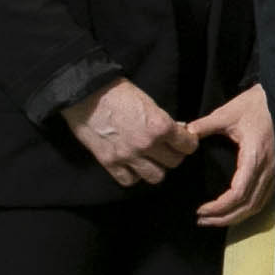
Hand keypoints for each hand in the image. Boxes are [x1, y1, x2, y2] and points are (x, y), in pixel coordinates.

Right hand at [62, 77, 193, 191]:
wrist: (86, 93)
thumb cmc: (119, 93)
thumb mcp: (150, 103)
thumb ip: (164, 122)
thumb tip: (178, 132)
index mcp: (160, 126)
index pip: (188, 146)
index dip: (187, 143)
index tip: (183, 141)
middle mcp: (147, 144)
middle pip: (174, 163)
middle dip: (172, 155)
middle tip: (165, 149)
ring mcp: (127, 156)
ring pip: (156, 177)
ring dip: (155, 168)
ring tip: (149, 160)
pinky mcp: (109, 163)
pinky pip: (129, 181)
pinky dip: (132, 175)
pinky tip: (131, 165)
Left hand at [188, 83, 274, 226]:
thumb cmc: (256, 104)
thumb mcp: (227, 113)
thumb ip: (204, 126)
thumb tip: (183, 135)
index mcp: (255, 156)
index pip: (239, 192)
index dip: (220, 207)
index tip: (201, 210)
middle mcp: (269, 169)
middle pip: (249, 205)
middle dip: (225, 218)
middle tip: (202, 220)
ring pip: (258, 205)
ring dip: (236, 216)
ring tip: (214, 220)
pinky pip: (264, 198)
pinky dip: (247, 209)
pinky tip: (234, 210)